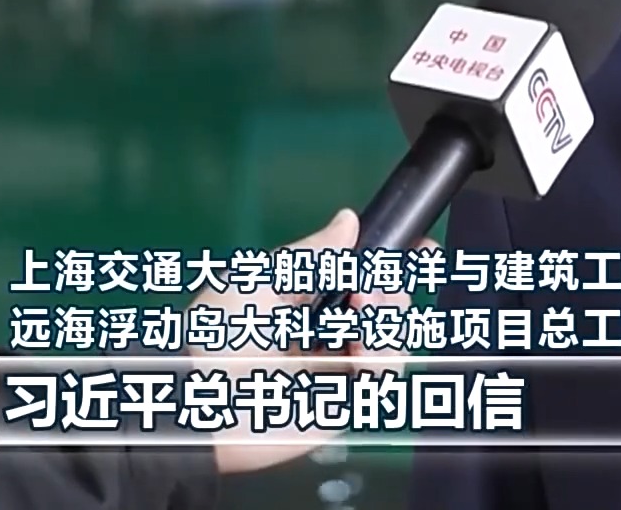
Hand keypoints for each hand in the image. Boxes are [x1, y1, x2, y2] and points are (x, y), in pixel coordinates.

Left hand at [185, 208, 435, 474]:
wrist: (202, 398)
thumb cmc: (218, 332)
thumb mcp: (262, 279)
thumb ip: (312, 253)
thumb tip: (349, 219)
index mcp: (305, 297)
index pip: (361, 274)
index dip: (393, 259)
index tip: (418, 244)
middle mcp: (325, 329)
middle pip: (387, 302)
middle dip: (389, 287)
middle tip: (365, 290)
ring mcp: (336, 365)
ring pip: (393, 335)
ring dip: (386, 320)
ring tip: (358, 318)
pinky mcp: (343, 400)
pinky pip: (383, 375)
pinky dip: (382, 356)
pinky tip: (358, 351)